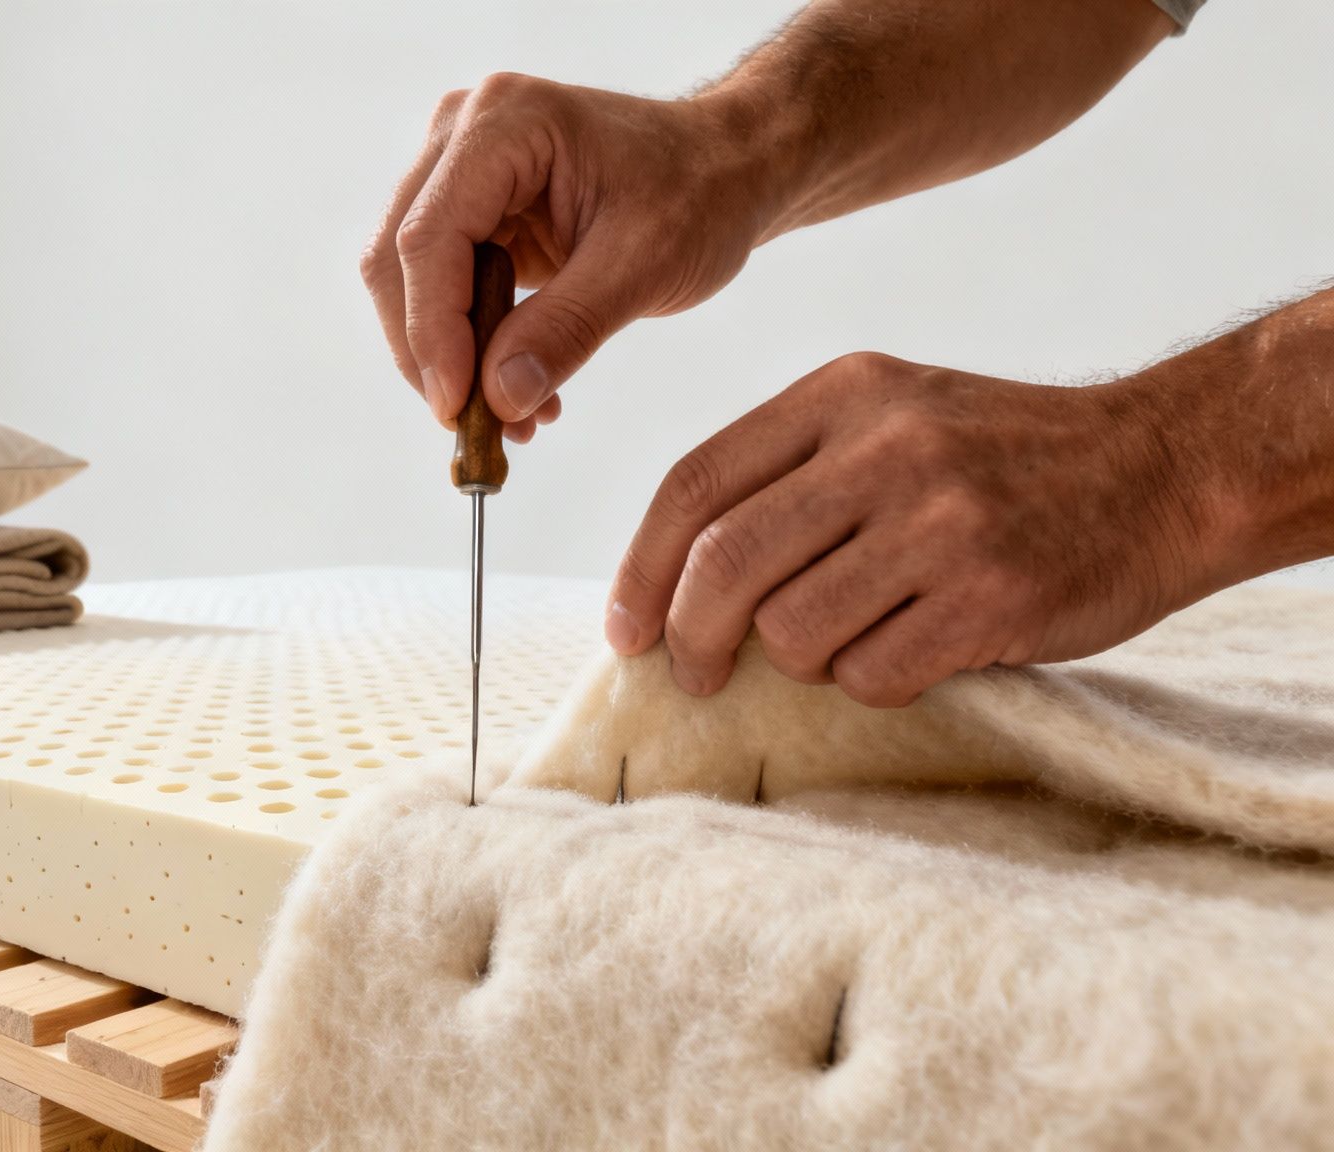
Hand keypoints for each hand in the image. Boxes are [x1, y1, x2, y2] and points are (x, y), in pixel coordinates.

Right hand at [360, 74, 781, 441]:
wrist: (723, 169)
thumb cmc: (699, 192)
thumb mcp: (646, 264)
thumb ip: (567, 328)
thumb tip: (498, 399)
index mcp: (504, 122)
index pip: (429, 236)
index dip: (432, 329)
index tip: (457, 407)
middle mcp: (462, 134)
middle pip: (398, 259)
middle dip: (430, 353)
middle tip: (475, 428)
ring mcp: (457, 171)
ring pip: (407, 282)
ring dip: (447, 359)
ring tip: (511, 417)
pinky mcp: (467, 212)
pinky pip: (439, 291)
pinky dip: (468, 348)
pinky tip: (516, 389)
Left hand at [607, 352, 1224, 706]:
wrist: (1166, 468)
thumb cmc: (1003, 459)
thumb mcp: (892, 417)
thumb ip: (791, 473)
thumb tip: (672, 581)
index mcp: (843, 393)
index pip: (695, 484)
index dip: (642, 569)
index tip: (627, 628)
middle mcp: (886, 448)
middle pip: (725, 565)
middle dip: (689, 638)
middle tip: (692, 675)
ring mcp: (940, 522)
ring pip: (791, 632)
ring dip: (798, 662)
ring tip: (848, 642)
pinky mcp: (989, 597)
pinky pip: (871, 674)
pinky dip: (871, 683)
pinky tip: (912, 654)